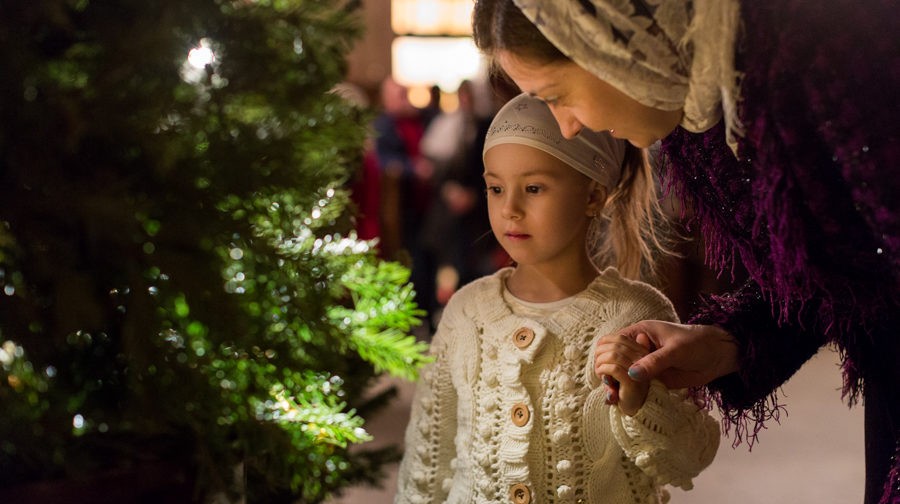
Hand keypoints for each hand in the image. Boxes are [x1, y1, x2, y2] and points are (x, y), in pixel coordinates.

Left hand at [594, 333, 650, 415]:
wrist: (634, 408)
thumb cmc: (623, 386)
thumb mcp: (618, 366)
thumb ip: (613, 353)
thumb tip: (602, 341)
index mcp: (642, 351)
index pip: (620, 337)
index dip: (604, 343)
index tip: (599, 354)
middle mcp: (644, 359)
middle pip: (616, 344)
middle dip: (600, 353)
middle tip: (597, 365)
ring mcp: (639, 370)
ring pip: (613, 355)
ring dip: (600, 362)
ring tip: (599, 372)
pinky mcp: (632, 382)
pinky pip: (613, 368)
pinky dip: (603, 370)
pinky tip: (602, 378)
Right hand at [617, 320, 738, 388]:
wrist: (718, 356)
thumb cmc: (697, 343)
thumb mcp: (675, 350)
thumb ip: (654, 361)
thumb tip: (632, 374)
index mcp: (639, 333)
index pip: (613, 343)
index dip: (607, 357)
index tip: (607, 373)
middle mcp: (637, 348)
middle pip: (613, 360)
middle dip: (608, 373)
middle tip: (611, 388)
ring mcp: (644, 364)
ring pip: (622, 374)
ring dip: (616, 385)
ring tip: (613, 398)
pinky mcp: (651, 378)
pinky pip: (635, 385)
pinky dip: (627, 393)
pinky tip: (621, 402)